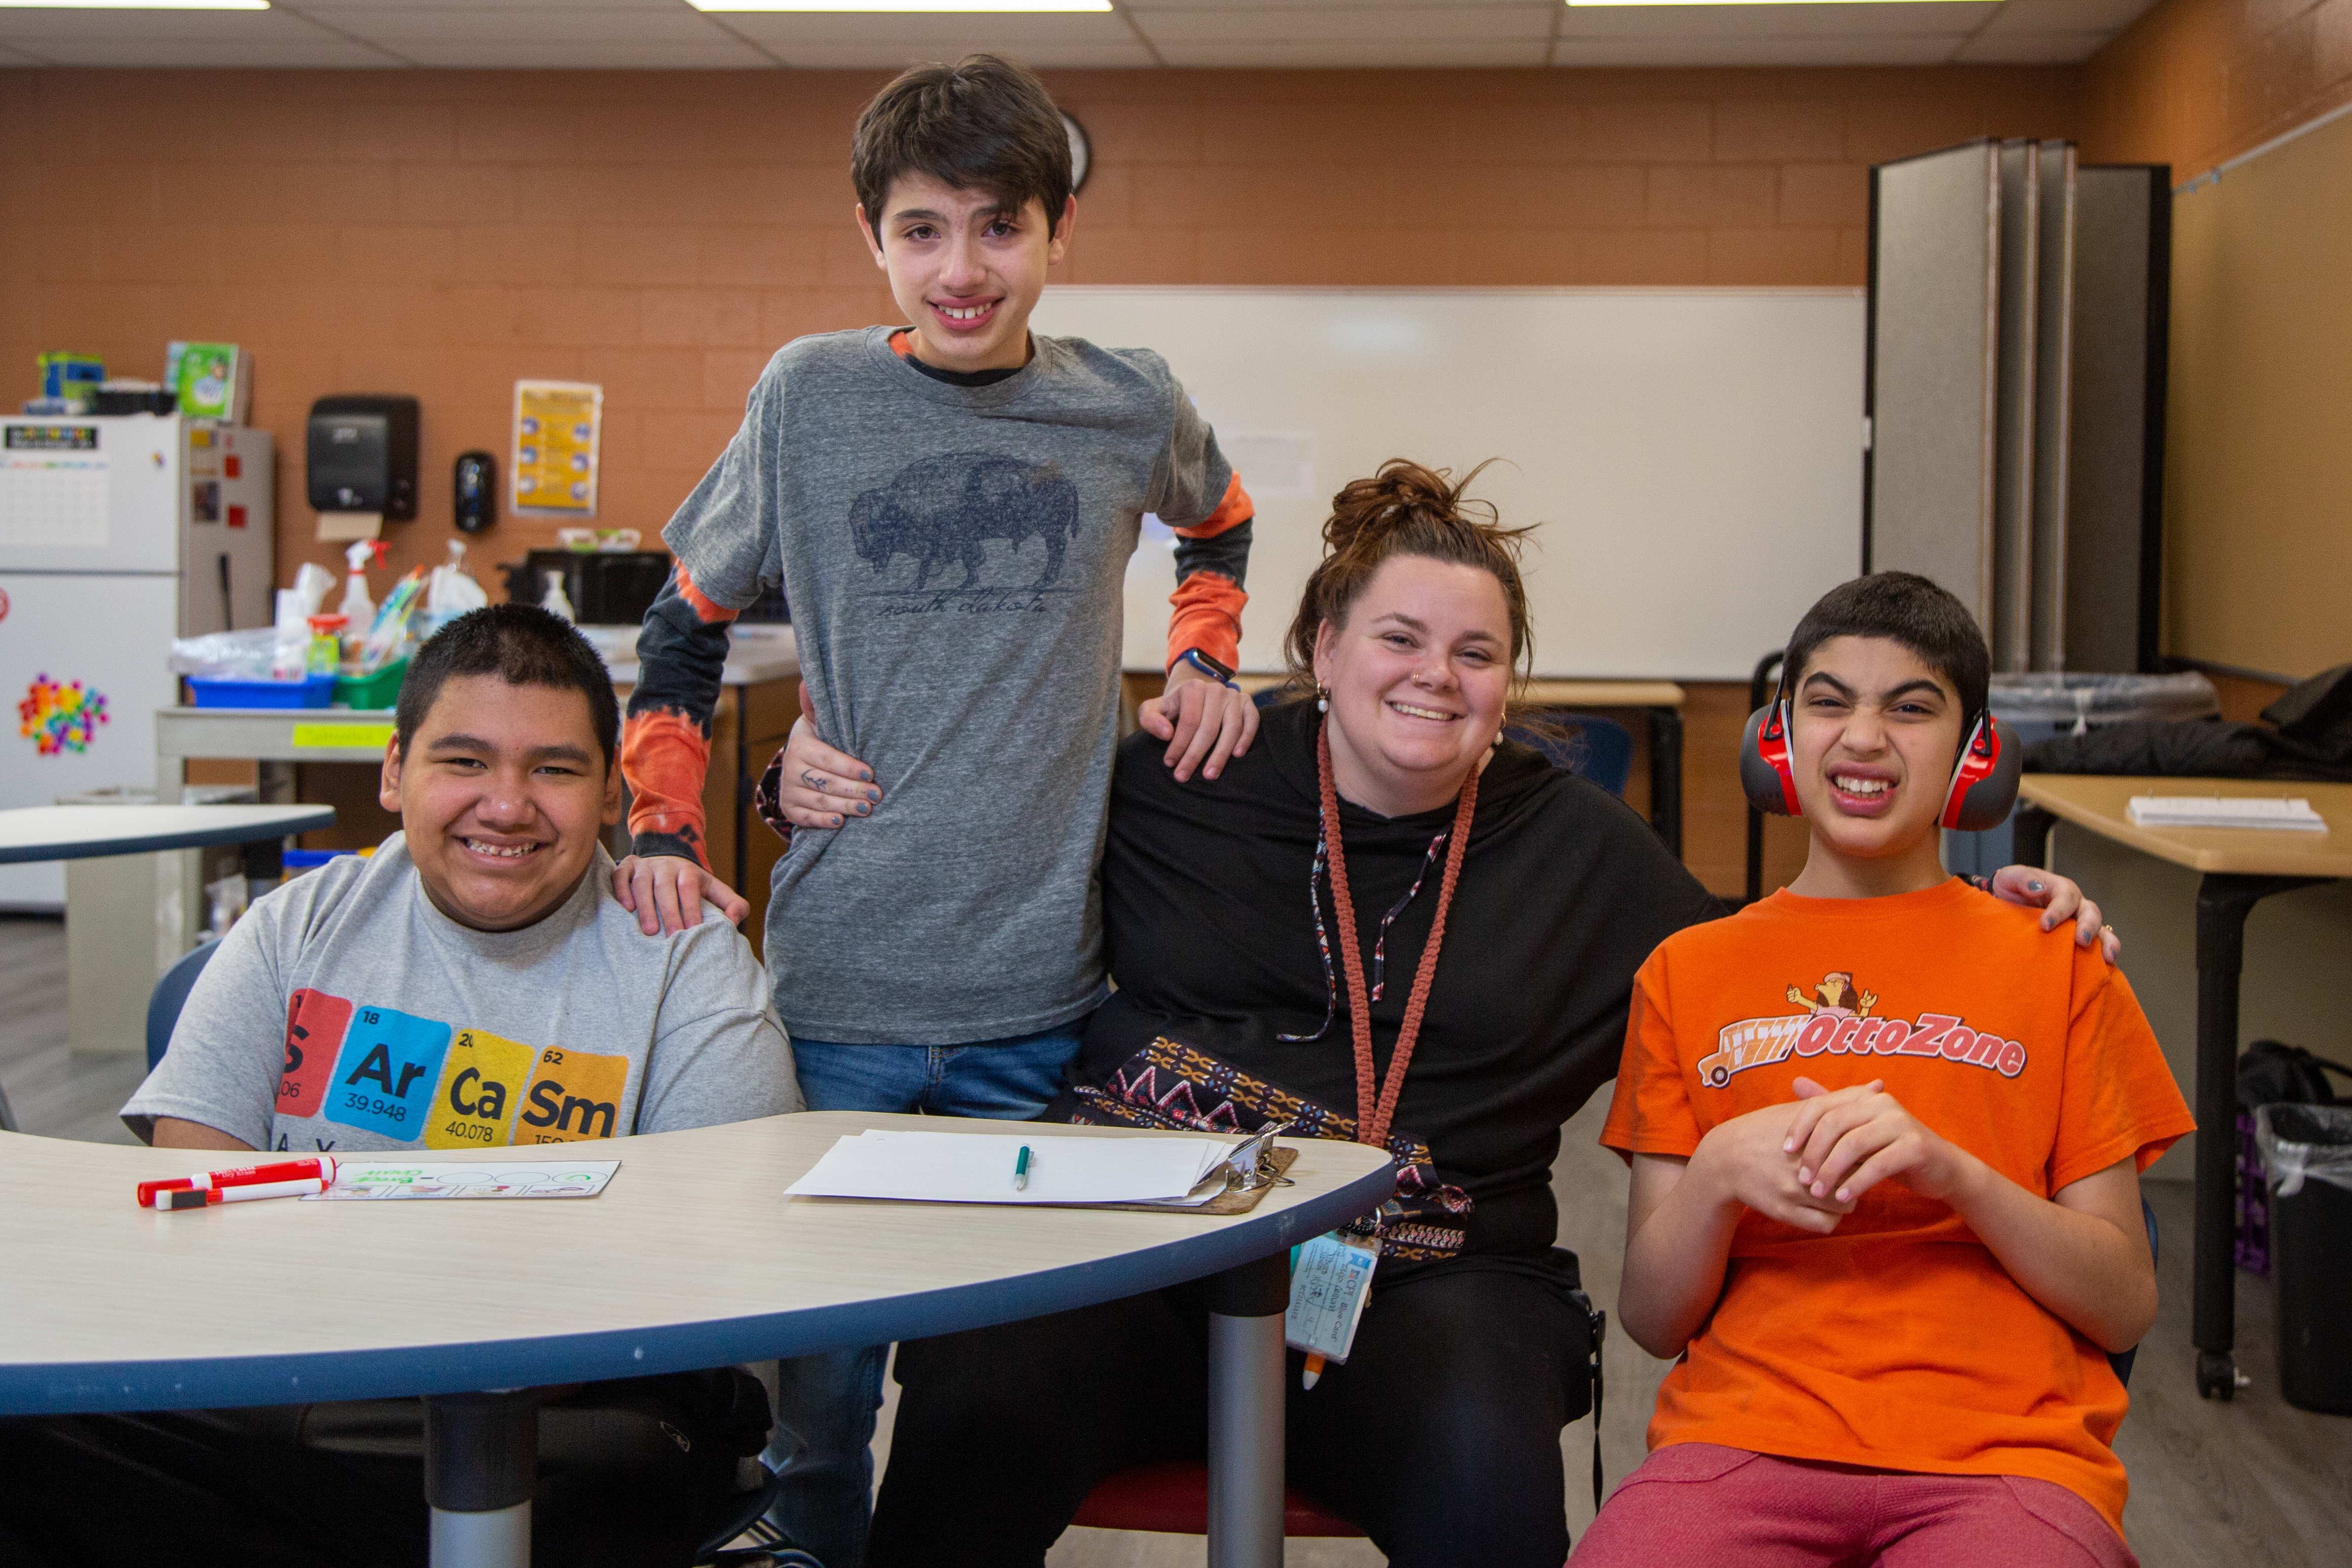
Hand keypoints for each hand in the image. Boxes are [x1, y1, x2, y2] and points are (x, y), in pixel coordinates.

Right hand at [612, 852, 747, 935]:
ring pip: (642, 883)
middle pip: (666, 888)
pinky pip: (620, 875)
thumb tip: (734, 921)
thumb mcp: (715, 891)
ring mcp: (645, 866)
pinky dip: (621, 890)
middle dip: (669, 912)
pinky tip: (625, 908)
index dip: (691, 908)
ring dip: (645, 906)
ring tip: (649, 931)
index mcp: (689, 871)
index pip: (690, 888)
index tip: (694, 929)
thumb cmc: (692, 886)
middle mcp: (666, 866)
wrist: (667, 862)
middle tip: (672, 936)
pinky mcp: (627, 866)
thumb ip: (733, 905)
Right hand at [772, 684, 880, 828]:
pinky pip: (807, 819)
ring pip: (819, 801)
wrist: (800, 762)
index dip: (849, 768)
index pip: (827, 759)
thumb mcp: (820, 722)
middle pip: (825, 782)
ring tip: (867, 809)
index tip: (871, 773)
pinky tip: (841, 822)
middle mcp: (790, 769)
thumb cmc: (821, 739)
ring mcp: (789, 791)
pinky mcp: (790, 809)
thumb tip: (806, 684)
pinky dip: (824, 821)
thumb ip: (818, 708)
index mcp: (801, 746)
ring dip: (845, 806)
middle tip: (876, 795)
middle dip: (853, 790)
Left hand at [1139, 665, 1260, 782]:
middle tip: (1184, 776)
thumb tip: (1166, 734)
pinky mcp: (1247, 703)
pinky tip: (1236, 755)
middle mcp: (1216, 689)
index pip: (1188, 722)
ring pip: (1231, 728)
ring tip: (1209, 774)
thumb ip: (1150, 719)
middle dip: (1195, 756)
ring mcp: (1234, 696)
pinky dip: (1246, 738)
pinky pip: (1252, 721)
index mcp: (1193, 688)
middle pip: (1209, 728)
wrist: (1195, 695)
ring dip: (1221, 754)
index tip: (1170, 764)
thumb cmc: (1174, 708)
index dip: (1179, 745)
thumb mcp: (1154, 709)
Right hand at [1689, 1099, 1857, 1234]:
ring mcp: (1793, 1189)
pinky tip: (1824, 1204)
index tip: (1863, 1149)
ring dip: (1846, 1197)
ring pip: (1846, 1204)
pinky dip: (1831, 1217)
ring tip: (1836, 1187)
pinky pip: (1827, 1224)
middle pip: (1857, 1175)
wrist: (1725, 1157)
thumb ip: (1840, 1099)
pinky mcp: (1785, 1212)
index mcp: (1811, 1135)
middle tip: (1852, 1169)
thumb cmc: (1766, 1129)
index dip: (1867, 1149)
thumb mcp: (1800, 1109)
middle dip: (1859, 1174)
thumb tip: (1880, 1085)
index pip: (1859, 1146)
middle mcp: (1802, 1162)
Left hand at [1782, 1075, 1974, 1205]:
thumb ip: (1830, 1108)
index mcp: (1864, 1096)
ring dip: (1831, 1171)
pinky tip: (1843, 1197)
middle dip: (1813, 1153)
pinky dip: (1856, 1182)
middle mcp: (1881, 1103)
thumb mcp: (1859, 1129)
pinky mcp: (1915, 1146)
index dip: (1799, 1127)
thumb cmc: (1891, 1149)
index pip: (1821, 1105)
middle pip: (1834, 1124)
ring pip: (1853, 1145)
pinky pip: (1877, 1165)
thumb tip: (1795, 1082)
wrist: (1942, 1168)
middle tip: (1802, 1179)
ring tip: (1818, 1192)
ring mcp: (1900, 1122)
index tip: (1785, 1151)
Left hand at [1987, 864, 2120, 962]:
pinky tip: (2106, 968)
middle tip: (2082, 941)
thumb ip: (2023, 879)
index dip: (2059, 910)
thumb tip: (2038, 888)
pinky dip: (2102, 957)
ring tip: (2108, 957)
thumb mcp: (2010, 878)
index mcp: (2060, 889)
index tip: (2045, 925)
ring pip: (2101, 930)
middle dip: (2088, 926)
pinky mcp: (2077, 940)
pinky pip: (2097, 947)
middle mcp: (2075, 905)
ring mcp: (2079, 923)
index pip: (2066, 897)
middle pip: (2090, 912)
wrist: (2005, 904)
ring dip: (2107, 943)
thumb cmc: (2010, 888)